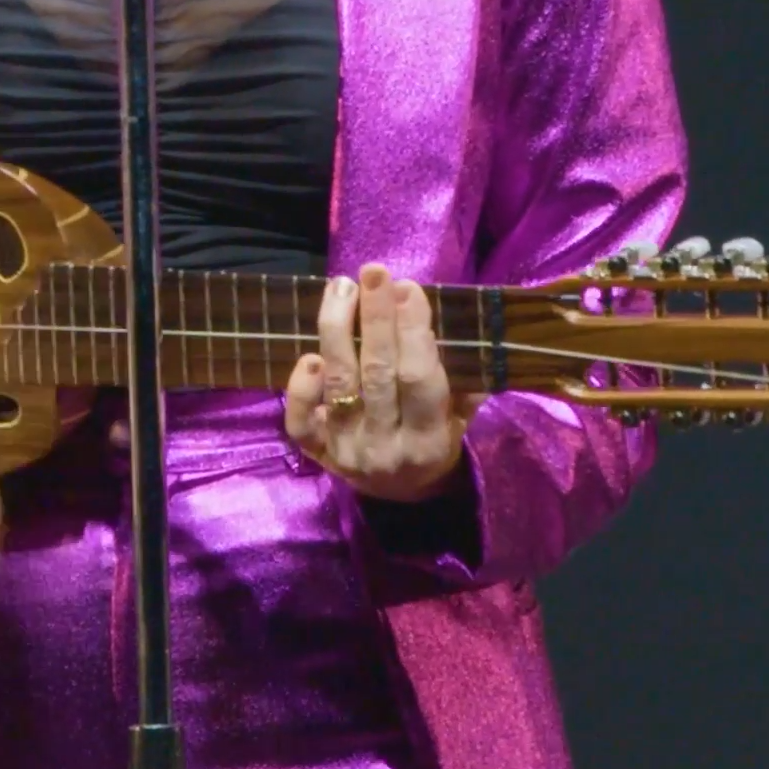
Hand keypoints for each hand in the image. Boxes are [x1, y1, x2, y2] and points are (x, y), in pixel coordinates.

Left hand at [284, 264, 468, 502]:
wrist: (400, 496)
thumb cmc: (434, 442)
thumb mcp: (460, 420)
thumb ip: (465, 383)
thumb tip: (468, 330)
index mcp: (429, 439)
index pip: (420, 378)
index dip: (413, 331)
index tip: (408, 288)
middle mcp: (385, 445)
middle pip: (376, 373)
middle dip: (375, 318)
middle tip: (374, 272)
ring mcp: (346, 449)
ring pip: (339, 383)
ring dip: (337, 329)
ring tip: (341, 287)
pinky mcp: (315, 452)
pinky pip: (300, 420)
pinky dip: (301, 387)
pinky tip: (309, 354)